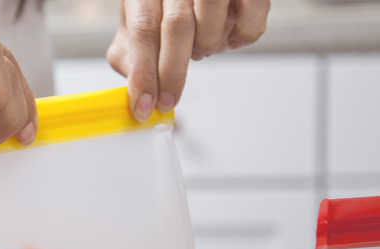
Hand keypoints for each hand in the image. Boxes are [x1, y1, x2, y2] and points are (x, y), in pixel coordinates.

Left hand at [106, 0, 269, 121]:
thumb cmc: (164, 5)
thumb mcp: (137, 22)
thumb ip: (131, 55)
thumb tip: (134, 94)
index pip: (143, 30)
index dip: (144, 73)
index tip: (143, 106)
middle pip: (177, 26)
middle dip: (171, 74)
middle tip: (167, 101)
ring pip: (212, 25)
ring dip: (205, 50)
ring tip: (199, 51)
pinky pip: (250, 25)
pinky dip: (239, 40)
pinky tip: (228, 38)